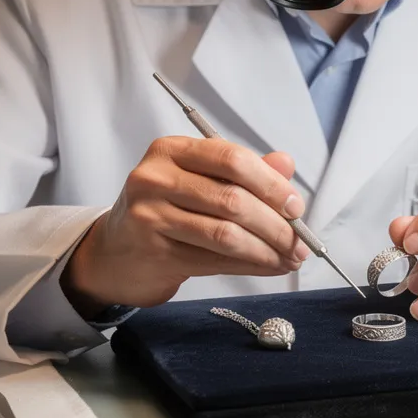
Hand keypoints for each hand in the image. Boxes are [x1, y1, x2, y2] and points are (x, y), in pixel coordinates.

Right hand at [61, 137, 308, 314]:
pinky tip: (269, 267)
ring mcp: (150, 216)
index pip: (231, 159)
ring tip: (290, 259)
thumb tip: (286, 163)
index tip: (296, 206)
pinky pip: (215, 260)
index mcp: (171, 150)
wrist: (117, 252)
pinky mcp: (155, 251)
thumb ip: (243, 170)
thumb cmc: (166, 210)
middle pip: (232, 200)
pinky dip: (249, 265)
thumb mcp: (199, 180)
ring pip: (225, 235)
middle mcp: (155, 178)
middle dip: (276, 225)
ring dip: (267, 250)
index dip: (271, 184)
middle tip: (301, 242)